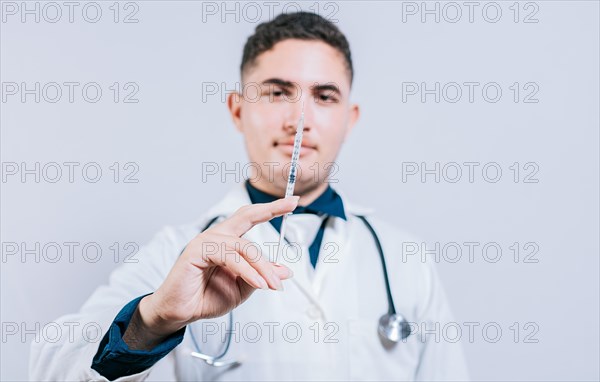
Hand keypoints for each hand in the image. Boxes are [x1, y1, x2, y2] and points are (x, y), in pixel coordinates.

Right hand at [123, 197, 297, 349]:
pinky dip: (247, 271)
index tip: (292, 202)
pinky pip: (230, 257)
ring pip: (244, 246)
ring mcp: (206, 241)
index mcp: (228, 241)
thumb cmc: (207, 298)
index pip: (250, 217)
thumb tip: (285, 271)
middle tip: (291, 205)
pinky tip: (258, 283)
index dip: (271, 208)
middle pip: (246, 216)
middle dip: (270, 209)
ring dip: (262, 267)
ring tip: (272, 285)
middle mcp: (217, 236)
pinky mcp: (197, 251)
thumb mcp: (244, 288)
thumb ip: (262, 275)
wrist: (181, 312)